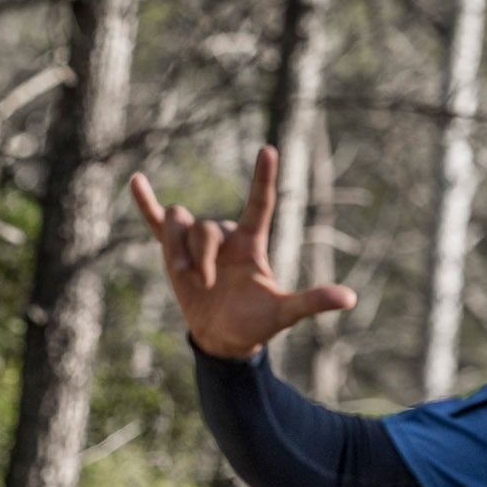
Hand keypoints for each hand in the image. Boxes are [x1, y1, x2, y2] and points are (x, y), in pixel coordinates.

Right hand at [128, 145, 356, 359]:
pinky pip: (159, 223)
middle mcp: (226, 236)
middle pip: (206, 226)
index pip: (259, 203)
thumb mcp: (282, 313)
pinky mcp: (175, 253)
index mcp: (251, 243)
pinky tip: (136, 180)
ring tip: (182, 275)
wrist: (222, 336)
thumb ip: (310, 302)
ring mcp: (198, 243)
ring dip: (177, 250)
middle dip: (202, 255)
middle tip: (205, 285)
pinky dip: (146, 204)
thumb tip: (349, 299)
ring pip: (181, 224)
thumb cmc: (254, 323)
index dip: (263, 178)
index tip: (267, 150)